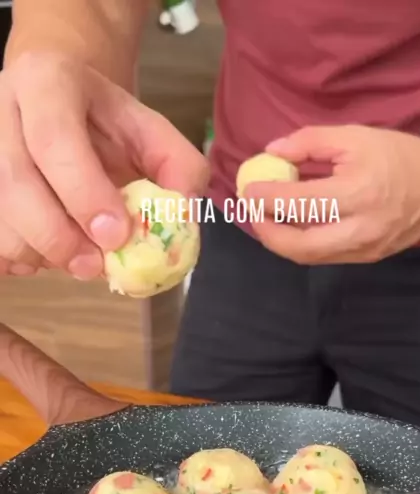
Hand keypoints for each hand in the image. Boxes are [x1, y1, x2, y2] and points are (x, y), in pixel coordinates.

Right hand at [0, 52, 208, 278]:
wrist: (58, 105)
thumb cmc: (104, 124)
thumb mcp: (149, 129)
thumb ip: (179, 166)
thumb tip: (184, 215)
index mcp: (47, 83)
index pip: (54, 139)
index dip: (84, 194)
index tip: (117, 235)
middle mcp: (1, 112)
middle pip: (16, 187)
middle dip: (61, 239)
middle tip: (97, 265)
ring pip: (1, 222)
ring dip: (43, 255)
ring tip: (78, 254)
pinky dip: (23, 260)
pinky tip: (49, 252)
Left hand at [244, 125, 419, 263]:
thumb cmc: (395, 156)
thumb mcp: (354, 136)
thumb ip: (309, 142)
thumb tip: (271, 152)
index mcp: (358, 192)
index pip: (300, 203)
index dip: (267, 198)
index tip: (249, 189)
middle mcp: (360, 228)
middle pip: (299, 245)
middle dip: (267, 231)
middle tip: (251, 213)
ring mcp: (363, 249)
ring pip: (308, 256)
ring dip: (280, 241)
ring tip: (265, 220)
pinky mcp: (366, 259)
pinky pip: (324, 257)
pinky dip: (301, 244)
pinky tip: (290, 228)